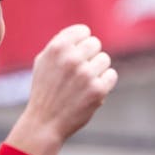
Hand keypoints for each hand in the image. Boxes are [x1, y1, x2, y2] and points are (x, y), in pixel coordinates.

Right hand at [5, 24, 116, 154]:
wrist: (45, 122)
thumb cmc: (44, 91)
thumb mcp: (43, 62)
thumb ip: (60, 44)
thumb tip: (83, 33)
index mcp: (57, 48)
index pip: (84, 31)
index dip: (81, 44)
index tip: (76, 56)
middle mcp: (72, 58)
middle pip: (95, 44)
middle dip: (89, 57)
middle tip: (79, 73)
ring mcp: (86, 74)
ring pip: (105, 59)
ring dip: (97, 70)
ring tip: (83, 84)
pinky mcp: (97, 90)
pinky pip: (111, 75)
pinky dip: (104, 83)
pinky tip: (90, 91)